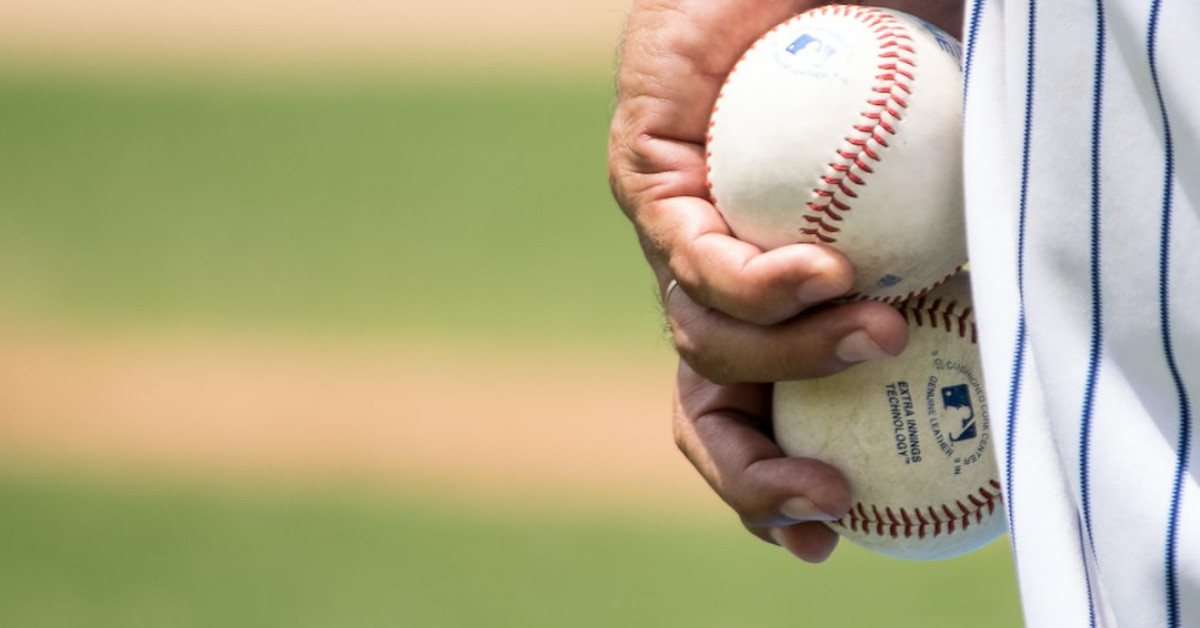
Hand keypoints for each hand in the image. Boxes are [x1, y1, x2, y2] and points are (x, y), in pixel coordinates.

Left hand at [610, 0, 964, 561]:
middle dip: (757, 476)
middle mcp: (716, 281)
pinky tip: (826, 269)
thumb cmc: (890, 54)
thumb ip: (983, 233)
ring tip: (879, 331)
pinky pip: (692, 260)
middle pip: (709, 410)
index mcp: (773, 301)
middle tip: (828, 501)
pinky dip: (761, 285)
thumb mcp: (956, 166)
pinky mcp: (647, 179)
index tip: (839, 525)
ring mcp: (678, 235)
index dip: (780, 483)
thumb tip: (1048, 305)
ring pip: (705, 346)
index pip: (757, 415)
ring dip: (797, 363)